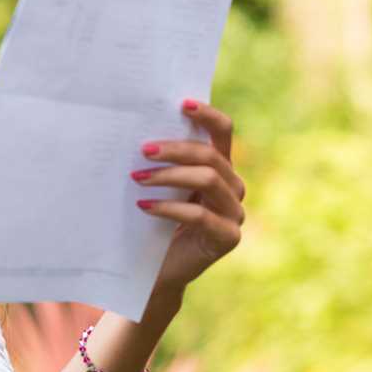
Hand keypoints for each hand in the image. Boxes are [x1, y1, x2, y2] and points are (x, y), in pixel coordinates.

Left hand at [132, 99, 245, 298]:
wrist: (159, 268)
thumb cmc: (155, 220)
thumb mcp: (160, 185)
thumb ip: (162, 161)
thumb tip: (138, 131)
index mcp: (220, 167)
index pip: (223, 132)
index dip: (207, 115)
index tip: (182, 104)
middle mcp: (233, 186)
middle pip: (210, 155)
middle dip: (175, 149)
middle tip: (143, 150)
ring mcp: (234, 212)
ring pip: (208, 179)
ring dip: (169, 175)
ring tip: (137, 178)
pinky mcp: (228, 237)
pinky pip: (200, 214)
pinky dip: (169, 207)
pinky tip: (144, 207)